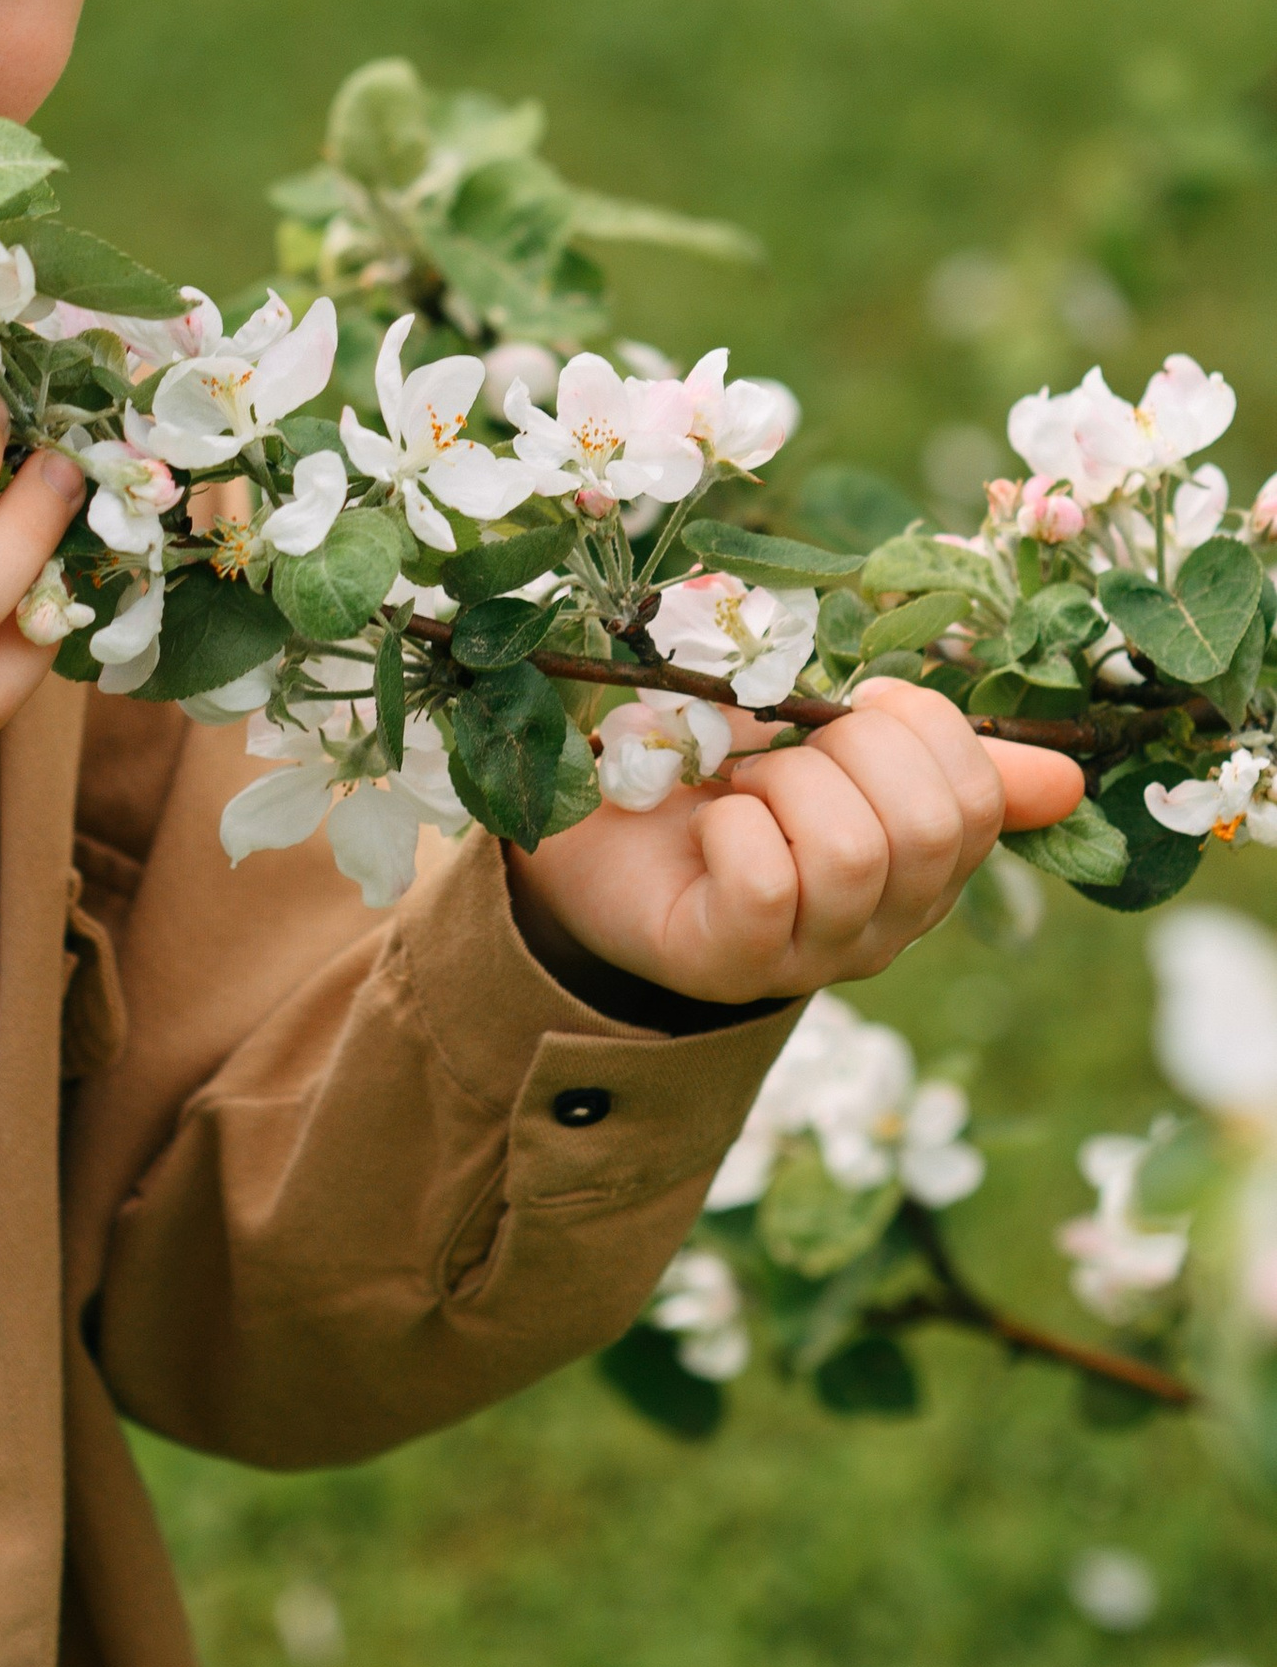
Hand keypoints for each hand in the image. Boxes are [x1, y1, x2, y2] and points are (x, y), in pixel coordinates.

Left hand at [509, 681, 1085, 1008]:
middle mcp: (884, 925)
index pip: (979, 796)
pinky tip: (709, 823)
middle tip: (787, 747)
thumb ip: (932, 750)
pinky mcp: (729, 963)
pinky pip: (766, 883)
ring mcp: (810, 958)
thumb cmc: (719, 773)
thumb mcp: (825, 739)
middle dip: (851, 748)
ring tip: (743, 787)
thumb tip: (1068, 778)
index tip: (856, 703)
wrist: (598, 826)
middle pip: (926, 826)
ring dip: (785, 783)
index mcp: (923, 863)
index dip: (921, 725)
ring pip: (852, 853)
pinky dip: (732, 825)